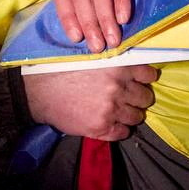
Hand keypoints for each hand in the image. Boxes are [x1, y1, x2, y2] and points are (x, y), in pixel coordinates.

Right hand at [22, 64, 158, 140]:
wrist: (40, 92)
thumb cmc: (63, 70)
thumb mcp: (92, 57)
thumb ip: (115, 61)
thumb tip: (133, 68)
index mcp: (118, 67)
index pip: (148, 75)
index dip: (144, 79)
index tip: (138, 82)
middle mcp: (118, 88)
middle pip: (145, 97)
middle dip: (138, 98)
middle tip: (126, 98)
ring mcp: (111, 109)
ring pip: (137, 116)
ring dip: (130, 115)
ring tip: (117, 111)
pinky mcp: (101, 127)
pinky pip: (123, 133)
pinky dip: (120, 129)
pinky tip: (110, 123)